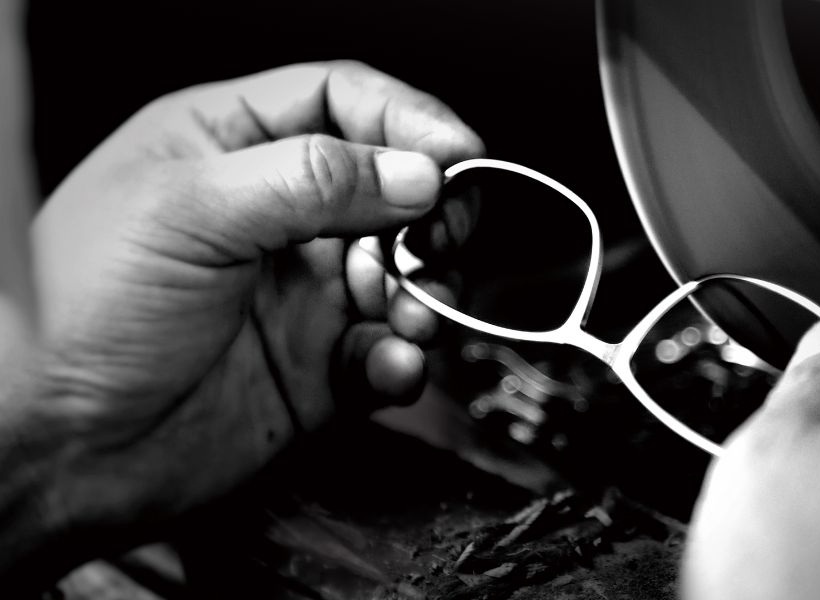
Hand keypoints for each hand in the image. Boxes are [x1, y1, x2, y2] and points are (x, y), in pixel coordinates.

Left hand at [25, 62, 480, 550]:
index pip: (343, 102)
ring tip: (407, 316)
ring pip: (406, 273)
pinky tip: (384, 367)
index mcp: (226, 147)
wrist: (59, 454)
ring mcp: (298, 292)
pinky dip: (403, 360)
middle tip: (438, 243)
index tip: (456, 158)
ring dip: (425, 294)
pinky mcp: (317, 366)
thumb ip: (314, 180)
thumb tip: (417, 171)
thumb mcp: (189, 213)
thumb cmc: (77, 316)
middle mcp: (271, 215)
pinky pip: (390, 352)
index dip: (409, 121)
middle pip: (393, 188)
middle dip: (430, 216)